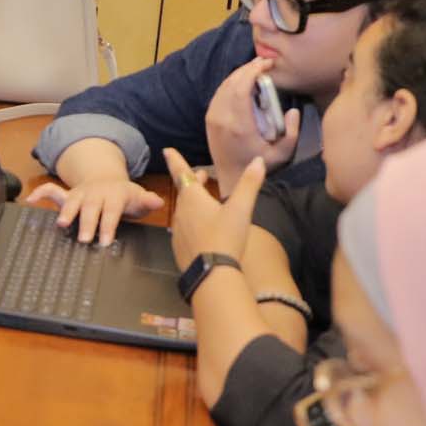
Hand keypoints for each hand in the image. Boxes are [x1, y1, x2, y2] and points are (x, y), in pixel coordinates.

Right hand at [24, 173, 165, 247]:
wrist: (108, 181)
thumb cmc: (124, 197)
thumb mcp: (138, 198)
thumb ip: (147, 201)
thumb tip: (158, 202)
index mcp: (114, 194)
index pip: (111, 210)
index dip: (108, 225)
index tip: (105, 241)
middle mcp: (95, 193)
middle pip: (90, 207)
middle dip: (86, 222)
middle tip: (84, 239)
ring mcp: (80, 193)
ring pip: (71, 200)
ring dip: (66, 211)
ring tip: (61, 224)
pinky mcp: (67, 194)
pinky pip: (52, 190)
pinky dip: (40, 193)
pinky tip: (30, 200)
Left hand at [163, 149, 262, 274]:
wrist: (211, 274)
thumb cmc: (225, 237)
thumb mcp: (241, 208)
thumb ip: (250, 183)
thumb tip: (258, 160)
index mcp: (193, 198)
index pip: (182, 173)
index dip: (175, 160)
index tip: (166, 150)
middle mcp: (181, 212)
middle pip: (186, 191)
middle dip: (193, 181)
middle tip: (201, 174)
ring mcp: (177, 231)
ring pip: (185, 210)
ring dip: (194, 202)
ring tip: (206, 201)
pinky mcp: (179, 248)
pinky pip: (185, 229)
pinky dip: (194, 223)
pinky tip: (205, 230)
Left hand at [203, 58, 300, 191]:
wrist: (231, 179)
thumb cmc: (260, 167)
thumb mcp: (283, 154)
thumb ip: (292, 133)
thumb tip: (292, 111)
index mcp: (239, 125)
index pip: (241, 88)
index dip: (252, 71)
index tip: (266, 64)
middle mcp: (222, 119)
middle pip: (231, 83)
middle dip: (246, 68)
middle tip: (263, 62)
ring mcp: (213, 119)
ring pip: (222, 87)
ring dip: (237, 74)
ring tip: (254, 69)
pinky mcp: (209, 121)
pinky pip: (217, 95)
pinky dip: (229, 84)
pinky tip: (241, 82)